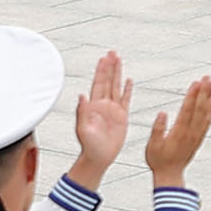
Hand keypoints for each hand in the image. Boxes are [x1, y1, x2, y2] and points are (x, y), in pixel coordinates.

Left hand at [71, 50, 130, 185]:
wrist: (98, 158)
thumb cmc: (89, 147)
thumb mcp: (83, 130)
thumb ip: (82, 112)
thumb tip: (81, 95)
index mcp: (94, 106)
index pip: (99, 83)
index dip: (102, 70)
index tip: (104, 58)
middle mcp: (103, 104)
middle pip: (108, 81)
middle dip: (110, 66)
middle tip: (112, 52)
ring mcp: (112, 109)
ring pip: (116, 86)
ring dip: (118, 73)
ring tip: (119, 60)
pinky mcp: (121, 116)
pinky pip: (126, 99)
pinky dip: (128, 89)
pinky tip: (129, 80)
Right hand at [144, 75, 210, 184]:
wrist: (170, 175)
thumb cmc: (158, 160)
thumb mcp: (152, 146)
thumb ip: (158, 129)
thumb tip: (162, 113)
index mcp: (179, 132)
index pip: (187, 110)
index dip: (192, 95)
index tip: (196, 82)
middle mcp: (191, 132)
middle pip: (199, 108)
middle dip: (204, 91)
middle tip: (208, 77)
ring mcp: (197, 135)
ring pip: (205, 113)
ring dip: (209, 97)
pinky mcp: (199, 138)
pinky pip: (207, 122)